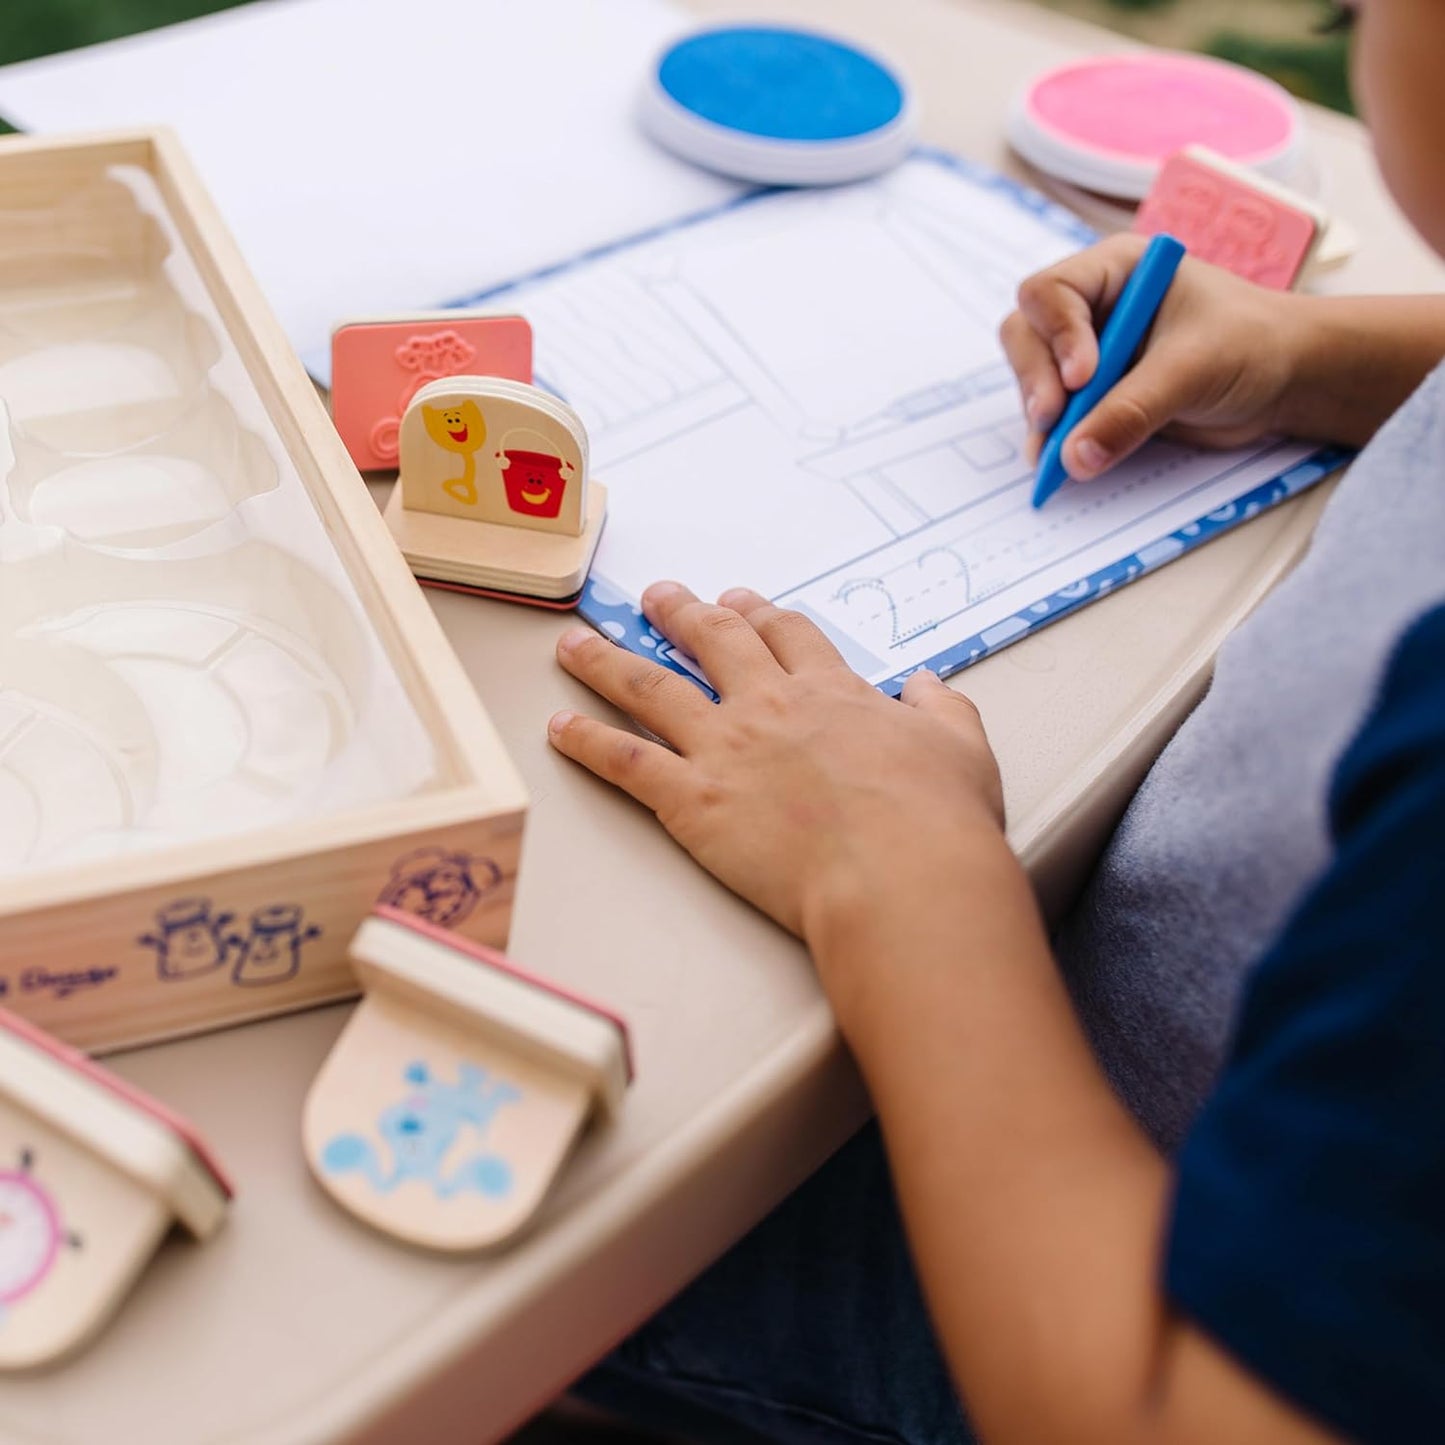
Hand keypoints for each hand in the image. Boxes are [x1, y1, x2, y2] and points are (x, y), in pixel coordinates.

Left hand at [548, 582, 1007, 950]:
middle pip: (712, 643)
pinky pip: (625, 761)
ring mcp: (723, 748)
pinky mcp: (690, 800)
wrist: (899, 874)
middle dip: (680, 614)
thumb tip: (928, 685)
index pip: (786, 636)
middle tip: (657, 596)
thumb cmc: (937, 819)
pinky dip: (586, 741)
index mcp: (830, 691)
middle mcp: (768, 705)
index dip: (758, 615)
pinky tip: (558, 728)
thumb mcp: (962, 747)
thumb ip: (942, 708)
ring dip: (608, 661)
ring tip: (576, 643)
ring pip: (650, 688)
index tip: (739, 602)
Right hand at [1000, 233, 1307, 478]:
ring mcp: (1089, 351)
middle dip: (1037, 379)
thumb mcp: (1192, 371)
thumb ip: (1132, 411)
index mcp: (1116, 271)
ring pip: (1034, 377)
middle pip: (1027, 335)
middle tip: (1051, 420)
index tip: (1081, 380)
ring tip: (1054, 452)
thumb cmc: (1252, 346)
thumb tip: (1073, 457)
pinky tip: (1057, 463)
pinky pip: (1056, 414)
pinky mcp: (1095, 394)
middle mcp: (1093, 306)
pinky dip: (1053, 439)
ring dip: (1040, 414)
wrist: (1286, 380)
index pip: (1051, 293)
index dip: (1057, 336)